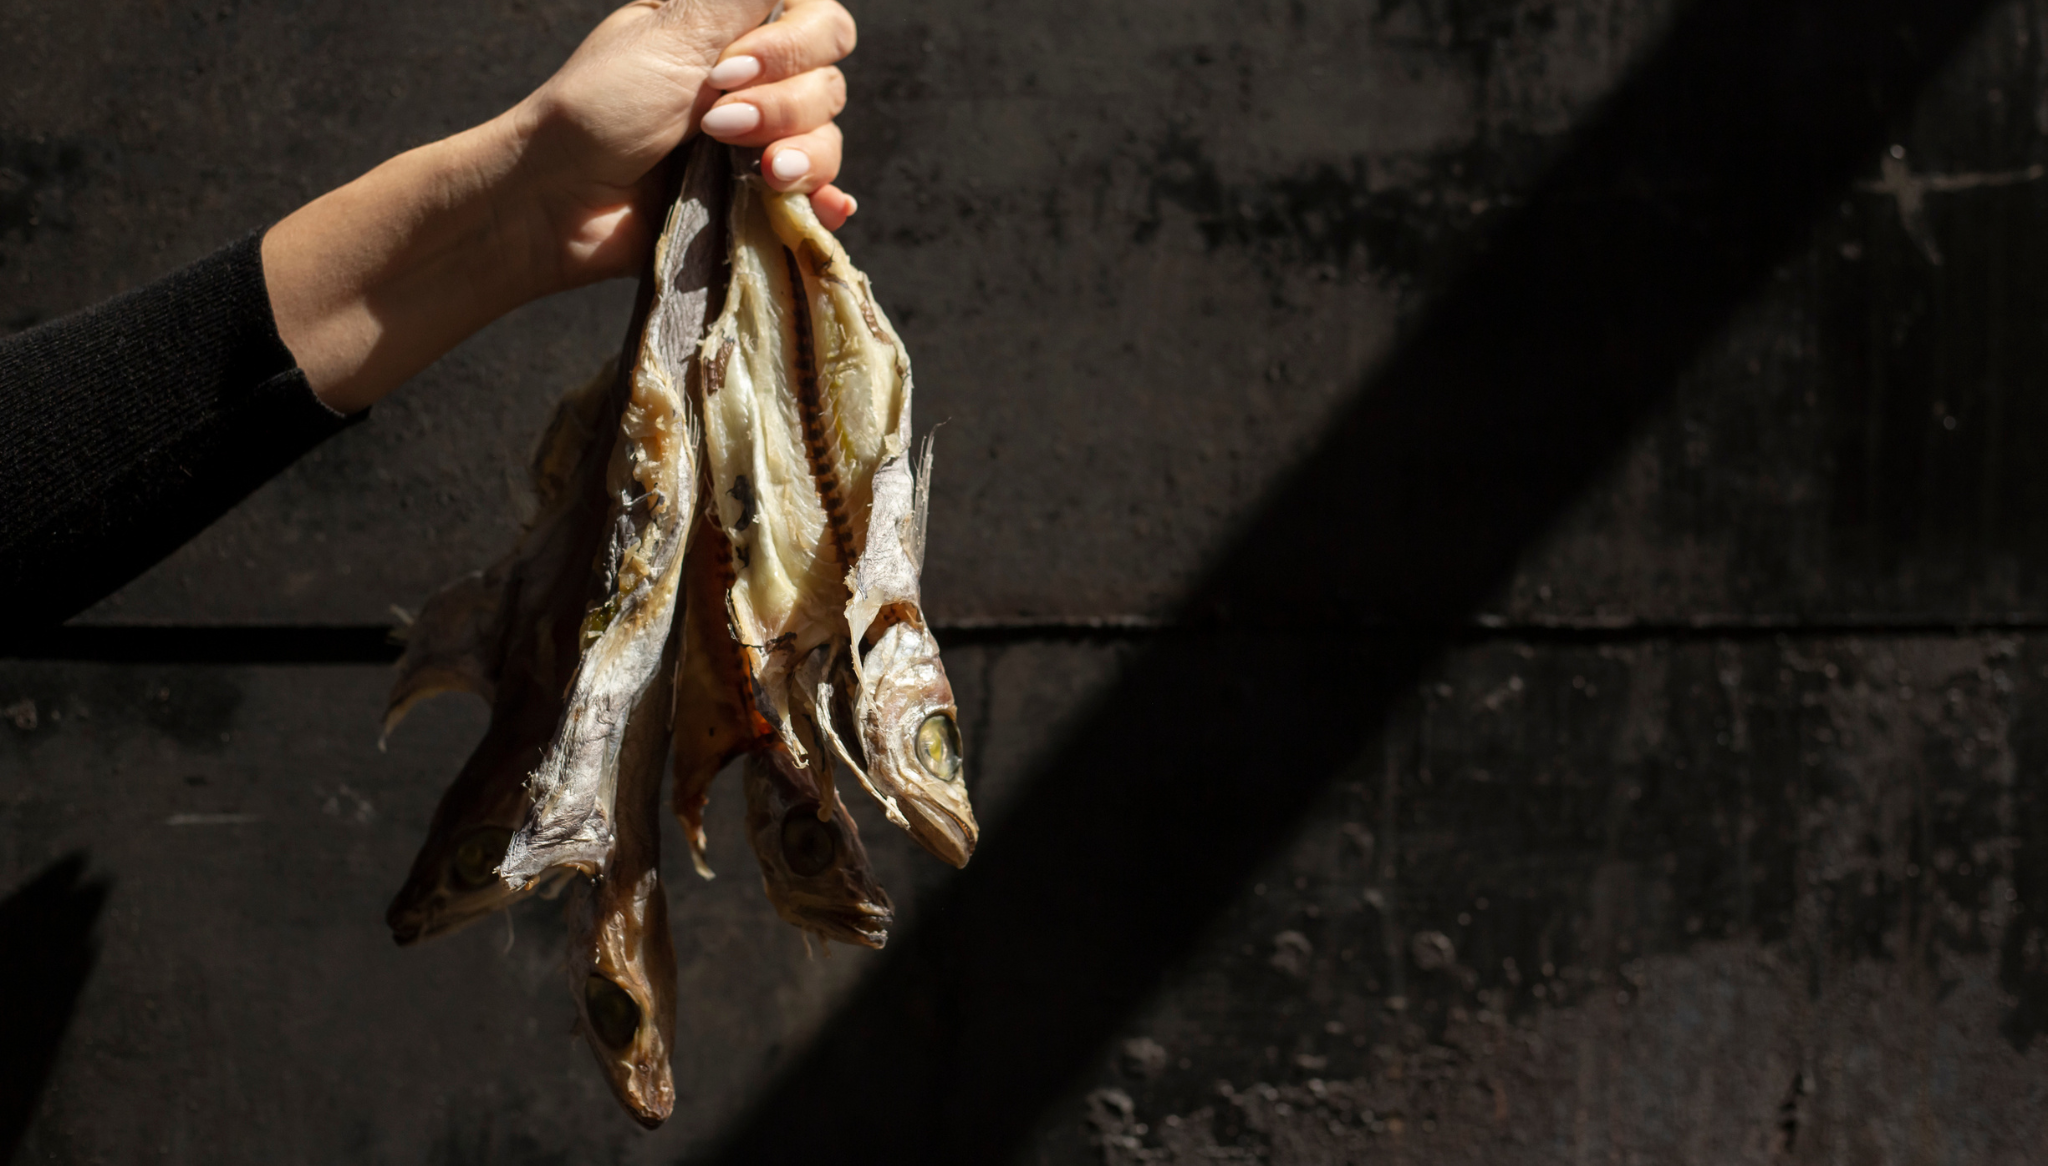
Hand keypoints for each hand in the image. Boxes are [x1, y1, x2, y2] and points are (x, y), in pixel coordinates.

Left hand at [511, 0, 858, 287]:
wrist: (558, 203)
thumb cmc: (597, 110)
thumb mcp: (670, 35)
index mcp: (731, 30)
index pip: (818, 19)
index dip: (792, 46)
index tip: (726, 70)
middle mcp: (754, 81)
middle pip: (828, 81)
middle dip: (780, 107)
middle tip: (713, 125)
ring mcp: (758, 142)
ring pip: (828, 138)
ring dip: (799, 156)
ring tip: (753, 175)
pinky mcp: (757, 198)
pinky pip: (821, 196)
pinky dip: (825, 200)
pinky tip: (821, 206)